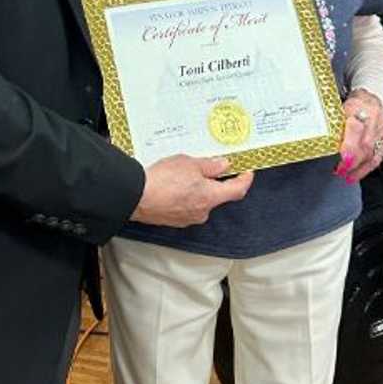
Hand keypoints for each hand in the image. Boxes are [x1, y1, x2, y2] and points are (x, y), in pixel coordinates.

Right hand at [131, 154, 251, 226]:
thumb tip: (223, 165)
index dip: (245, 180)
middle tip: (206, 166)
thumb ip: (210, 165)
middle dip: (213, 181)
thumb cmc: (161, 180)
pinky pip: (185, 206)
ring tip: (181, 174)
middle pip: (216, 196)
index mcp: (210, 197)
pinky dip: (183, 196)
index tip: (248, 173)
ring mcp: (187, 218)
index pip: (237, 190)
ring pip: (200, 201)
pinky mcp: (174, 220)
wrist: (135, 197)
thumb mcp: (189, 163)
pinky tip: (171, 186)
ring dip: (196, 189)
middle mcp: (202, 211)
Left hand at [334, 89, 382, 182]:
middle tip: (340, 171)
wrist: (369, 99)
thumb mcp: (339, 109)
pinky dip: (367, 168)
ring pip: (373, 153)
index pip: (356, 128)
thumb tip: (320, 141)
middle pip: (365, 145)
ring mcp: (382, 130)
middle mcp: (372, 119)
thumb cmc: (351, 106)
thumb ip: (332, 124)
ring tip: (347, 177)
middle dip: (353, 162)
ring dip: (359, 168)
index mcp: (357, 108)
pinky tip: (357, 174)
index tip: (342, 159)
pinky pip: (379, 157)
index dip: (349, 147)